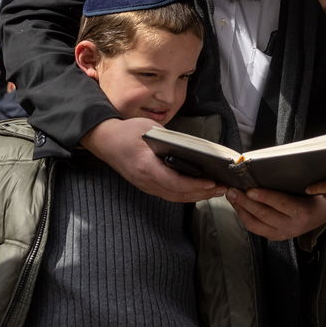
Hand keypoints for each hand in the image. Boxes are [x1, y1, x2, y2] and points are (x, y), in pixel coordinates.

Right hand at [81, 118, 221, 202]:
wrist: (103, 140)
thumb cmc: (126, 131)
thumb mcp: (150, 129)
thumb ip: (170, 140)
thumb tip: (192, 149)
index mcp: (146, 166)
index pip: (175, 182)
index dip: (195, 185)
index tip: (212, 182)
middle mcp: (146, 180)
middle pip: (178, 194)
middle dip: (202, 193)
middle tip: (222, 189)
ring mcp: (145, 185)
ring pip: (174, 197)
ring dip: (196, 196)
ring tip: (215, 191)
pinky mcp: (146, 185)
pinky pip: (168, 194)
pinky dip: (185, 194)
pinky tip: (198, 190)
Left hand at [226, 187, 325, 240]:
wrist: (320, 216)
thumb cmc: (311, 197)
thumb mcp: (306, 189)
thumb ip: (288, 184)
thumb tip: (263, 172)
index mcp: (302, 211)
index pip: (281, 203)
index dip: (264, 197)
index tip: (250, 189)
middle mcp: (292, 225)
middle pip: (264, 214)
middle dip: (245, 202)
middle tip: (233, 190)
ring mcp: (282, 234)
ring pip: (256, 223)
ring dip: (240, 209)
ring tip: (231, 197)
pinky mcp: (274, 237)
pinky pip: (255, 228)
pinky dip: (244, 217)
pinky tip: (238, 207)